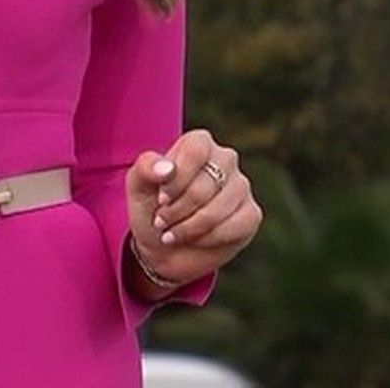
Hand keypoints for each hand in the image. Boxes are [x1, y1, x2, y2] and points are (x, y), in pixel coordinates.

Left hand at [125, 129, 261, 289]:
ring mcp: (241, 186)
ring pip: (218, 209)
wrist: (164, 246)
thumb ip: (145, 168)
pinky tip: (197, 240)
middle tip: (162, 221)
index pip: (196, 150)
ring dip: (189, 228)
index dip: (177, 179)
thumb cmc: (151, 208)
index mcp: (199, 143)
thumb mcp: (138, 186)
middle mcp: (225, 159)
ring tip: (174, 232)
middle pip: (204, 185)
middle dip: (177, 211)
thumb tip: (166, 169)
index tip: (161, 199)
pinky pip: (235, 227)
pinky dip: (208, 239)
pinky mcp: (251, 214)